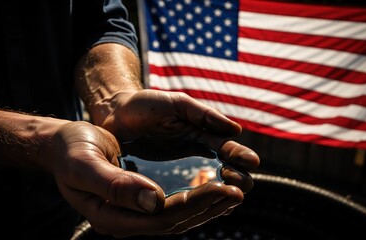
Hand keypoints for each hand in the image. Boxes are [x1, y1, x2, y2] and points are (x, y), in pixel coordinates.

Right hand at [43, 121, 248, 236]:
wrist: (62, 145)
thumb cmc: (70, 151)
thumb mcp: (85, 164)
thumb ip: (115, 185)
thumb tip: (154, 202)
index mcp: (111, 217)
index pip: (162, 219)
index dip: (195, 206)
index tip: (222, 189)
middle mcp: (126, 219)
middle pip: (176, 220)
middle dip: (209, 206)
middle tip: (238, 191)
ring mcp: (135, 210)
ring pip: (178, 214)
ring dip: (208, 204)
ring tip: (235, 191)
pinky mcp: (141, 197)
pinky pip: (174, 203)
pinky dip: (196, 197)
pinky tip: (214, 189)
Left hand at [100, 89, 259, 191]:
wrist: (115, 116)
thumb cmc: (147, 106)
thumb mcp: (177, 104)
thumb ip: (204, 115)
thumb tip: (237, 130)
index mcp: (205, 138)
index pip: (230, 151)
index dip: (242, 157)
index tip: (249, 162)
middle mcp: (199, 159)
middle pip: (228, 175)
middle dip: (238, 179)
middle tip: (235, 180)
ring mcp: (183, 175)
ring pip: (211, 191)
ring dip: (222, 196)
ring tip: (228, 197)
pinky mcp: (165, 187)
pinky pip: (186, 201)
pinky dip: (198, 206)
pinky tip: (205, 210)